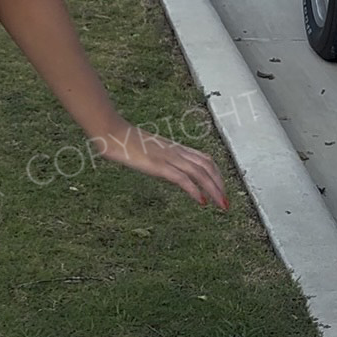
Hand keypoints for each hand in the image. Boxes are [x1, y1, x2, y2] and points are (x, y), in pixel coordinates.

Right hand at [92, 123, 228, 210]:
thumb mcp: (145, 148)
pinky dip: (195, 190)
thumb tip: (158, 164)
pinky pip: (182, 179)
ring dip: (214, 190)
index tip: (220, 188)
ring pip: (200, 173)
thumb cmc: (122, 140)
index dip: (216, 174)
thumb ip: (156, 155)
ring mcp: (167, 157)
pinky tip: (201, 201)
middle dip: (220, 185)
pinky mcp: (158, 165)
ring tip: (221, 204)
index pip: (204, 159)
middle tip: (225, 202)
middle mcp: (175, 151)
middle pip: (207, 166)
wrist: (110, 132)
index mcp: (173, 147)